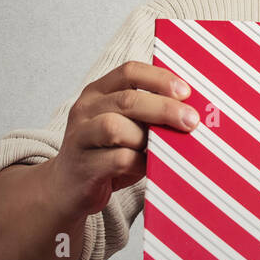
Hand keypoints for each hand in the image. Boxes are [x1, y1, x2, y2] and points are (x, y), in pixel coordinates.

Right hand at [48, 60, 198, 218]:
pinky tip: (150, 167)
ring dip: (146, 138)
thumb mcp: (126, 126)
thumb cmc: (107, 153)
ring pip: (116, 128)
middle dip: (164, 109)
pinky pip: (117, 160)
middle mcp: (85, 109)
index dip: (160, 79)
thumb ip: (149, 114)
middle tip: (191, 120)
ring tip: (162, 149)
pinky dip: (140, 163)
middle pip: (127, 100)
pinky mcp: (83, 166)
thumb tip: (192, 111)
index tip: (186, 92)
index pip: (129, 72)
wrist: (67, 188)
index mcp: (98, 92)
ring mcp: (80, 137)